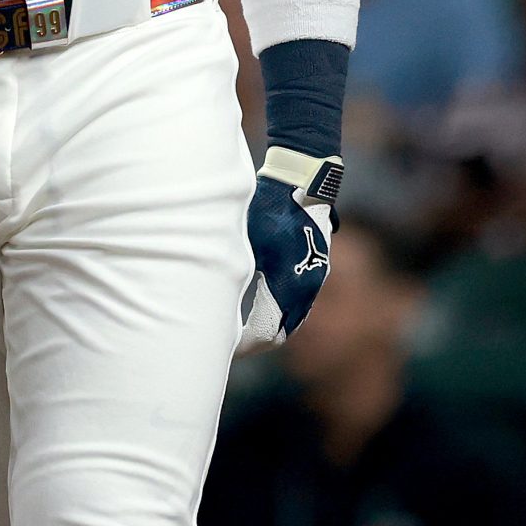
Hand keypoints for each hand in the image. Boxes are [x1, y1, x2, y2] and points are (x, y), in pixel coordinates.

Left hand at [238, 147, 340, 353]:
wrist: (301, 179)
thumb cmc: (267, 207)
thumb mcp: (243, 240)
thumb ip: (231, 273)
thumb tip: (208, 303)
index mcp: (288, 286)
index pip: (266, 333)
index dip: (244, 345)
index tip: (224, 346)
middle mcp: (307, 287)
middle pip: (282, 331)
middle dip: (256, 341)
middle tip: (230, 344)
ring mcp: (316, 278)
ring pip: (293, 318)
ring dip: (270, 327)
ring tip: (242, 331)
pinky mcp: (317, 268)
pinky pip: (299, 303)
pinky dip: (281, 312)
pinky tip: (262, 309)